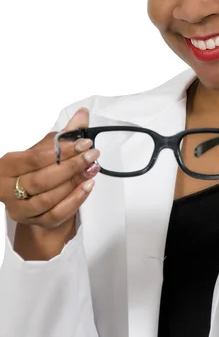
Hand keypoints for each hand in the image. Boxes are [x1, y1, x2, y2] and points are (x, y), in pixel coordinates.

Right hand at [0, 108, 98, 255]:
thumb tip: (83, 114)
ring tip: (92, 170)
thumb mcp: (47, 148)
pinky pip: (56, 214)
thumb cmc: (37, 169)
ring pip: (48, 199)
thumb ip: (65, 134)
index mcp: (8, 165)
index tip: (84, 143)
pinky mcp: (34, 222)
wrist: (33, 196)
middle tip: (92, 155)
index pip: (35, 158)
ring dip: (74, 183)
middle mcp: (8, 189)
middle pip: (41, 180)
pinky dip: (74, 200)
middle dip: (70, 166)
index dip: (62, 150)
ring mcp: (20, 208)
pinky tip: (87, 187)